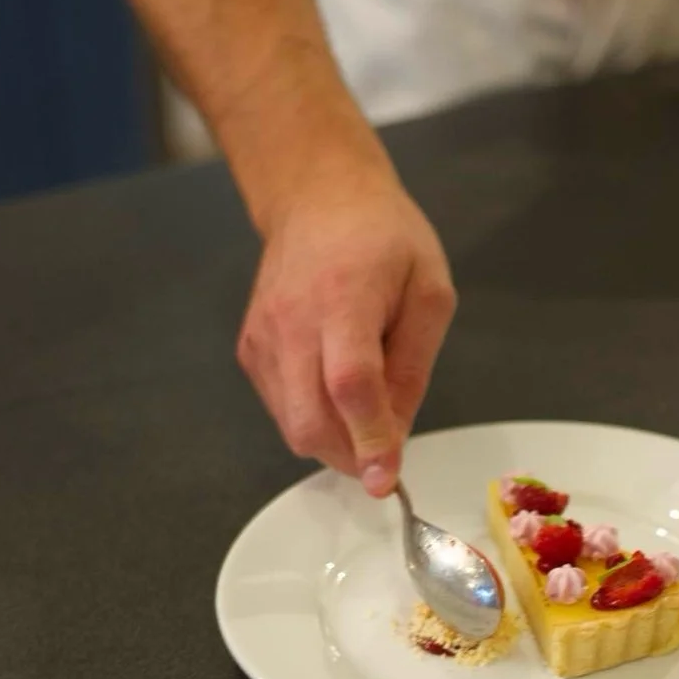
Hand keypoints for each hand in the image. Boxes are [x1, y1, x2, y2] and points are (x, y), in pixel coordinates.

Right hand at [237, 166, 455, 496]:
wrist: (316, 198)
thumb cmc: (385, 238)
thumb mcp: (429, 291)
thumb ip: (413, 365)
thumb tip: (396, 431)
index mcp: (343, 300)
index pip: (349, 385)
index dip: (369, 438)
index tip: (386, 480)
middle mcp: (292, 322)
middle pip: (309, 419)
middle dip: (350, 456)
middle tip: (383, 455)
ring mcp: (263, 337)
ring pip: (291, 424)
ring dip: (333, 440)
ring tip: (364, 406)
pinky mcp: (249, 348)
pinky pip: (280, 407)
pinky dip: (311, 416)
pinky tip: (333, 385)